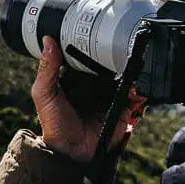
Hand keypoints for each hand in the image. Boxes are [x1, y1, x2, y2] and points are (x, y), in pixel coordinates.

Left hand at [32, 36, 145, 163]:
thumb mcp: (45, 94)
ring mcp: (110, 99)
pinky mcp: (122, 111)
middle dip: (117, 58)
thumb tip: (47, 40)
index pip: (86, 57)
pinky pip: (135, 99)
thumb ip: (46, 69)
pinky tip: (137, 91)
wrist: (71, 152)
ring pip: (125, 80)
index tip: (99, 31)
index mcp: (75, 80)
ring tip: (133, 69)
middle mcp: (94, 87)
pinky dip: (139, 94)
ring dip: (132, 74)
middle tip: (122, 48)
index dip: (92, 46)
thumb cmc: (54, 124)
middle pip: (109, 67)